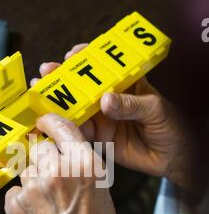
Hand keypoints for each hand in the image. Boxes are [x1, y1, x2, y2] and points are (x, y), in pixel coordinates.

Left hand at [4, 113, 119, 213]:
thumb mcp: (102, 193)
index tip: (44, 121)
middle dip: (44, 158)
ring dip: (33, 181)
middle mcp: (57, 172)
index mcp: (85, 166)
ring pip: (26, 170)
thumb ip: (82, 167)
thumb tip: (63, 151)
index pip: (62, 127)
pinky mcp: (15, 207)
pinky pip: (14, 192)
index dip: (51, 122)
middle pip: (39, 147)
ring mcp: (33, 190)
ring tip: (47, 204)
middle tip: (52, 179)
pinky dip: (22, 201)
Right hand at [32, 45, 191, 189]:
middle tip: (46, 72)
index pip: (103, 65)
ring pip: (77, 107)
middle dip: (62, 78)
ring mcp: (102, 118)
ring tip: (41, 96)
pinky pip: (80, 131)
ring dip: (58, 102)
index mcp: (125, 83)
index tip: (72, 55)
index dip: (85, 58)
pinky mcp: (99, 137)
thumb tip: (106, 100)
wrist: (173, 158)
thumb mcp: (155, 109)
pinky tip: (52, 120)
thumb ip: (131, 105)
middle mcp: (109, 98)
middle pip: (83, 85)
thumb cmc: (171, 127)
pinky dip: (65, 127)